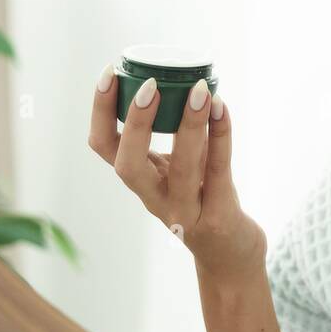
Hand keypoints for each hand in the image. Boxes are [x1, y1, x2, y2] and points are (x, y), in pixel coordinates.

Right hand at [88, 69, 265, 286]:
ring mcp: (185, 212)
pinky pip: (219, 172)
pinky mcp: (218, 217)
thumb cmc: (205, 201)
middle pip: (127, 166)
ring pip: (182, 169)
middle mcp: (155, 199)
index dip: (100, 113)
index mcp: (141, 180)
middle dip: (134, 123)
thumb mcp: (183, 167)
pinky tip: (223, 109)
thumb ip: (182, 134)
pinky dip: (222, 137)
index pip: (104, 148)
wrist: (230, 258)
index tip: (108, 73)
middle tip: (149, 85)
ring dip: (189, 126)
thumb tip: (187, 80)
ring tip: (200, 89)